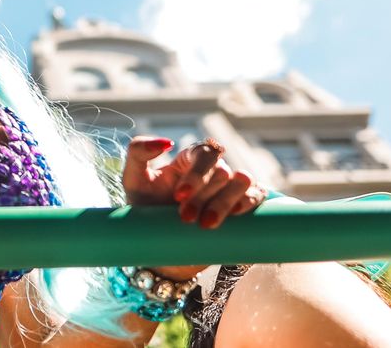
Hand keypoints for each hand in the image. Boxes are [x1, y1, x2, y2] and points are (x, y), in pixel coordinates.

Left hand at [122, 136, 265, 228]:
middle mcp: (213, 171)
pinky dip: (248, 202)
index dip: (196, 173)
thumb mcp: (133, 180)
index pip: (204, 153)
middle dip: (203, 196)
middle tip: (185, 218)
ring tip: (206, 224)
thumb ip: (138, 152)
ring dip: (224, 202)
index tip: (179, 196)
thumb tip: (166, 141)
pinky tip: (234, 216)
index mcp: (189, 160)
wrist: (160, 248)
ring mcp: (230, 188)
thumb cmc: (145, 210)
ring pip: (243, 180)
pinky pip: (257, 195)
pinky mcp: (243, 207)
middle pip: (222, 171)